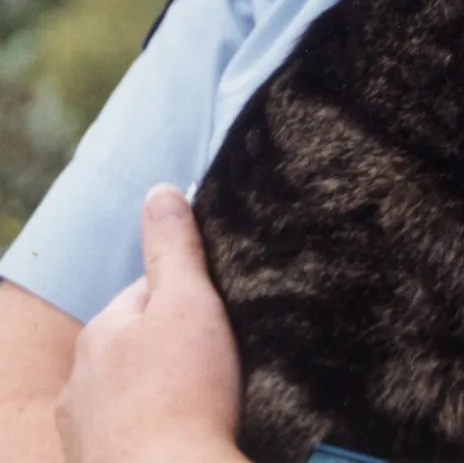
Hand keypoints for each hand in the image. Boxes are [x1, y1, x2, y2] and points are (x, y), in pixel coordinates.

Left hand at [56, 183, 243, 462]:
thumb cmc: (183, 394)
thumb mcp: (188, 301)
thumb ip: (173, 246)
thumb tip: (159, 191)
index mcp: (100, 333)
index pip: (147, 294)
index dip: (190, 300)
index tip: (220, 317)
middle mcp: (80, 382)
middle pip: (139, 346)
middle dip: (173, 348)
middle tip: (221, 360)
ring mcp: (86, 433)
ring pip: (133, 394)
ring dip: (165, 393)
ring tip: (210, 401)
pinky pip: (134, 435)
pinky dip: (158, 431)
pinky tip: (187, 433)